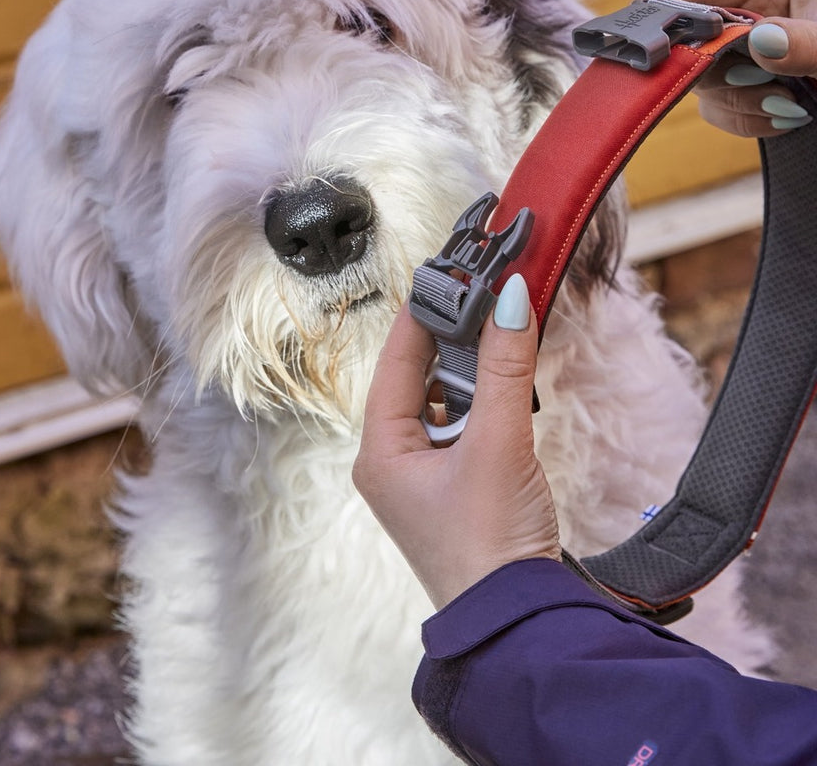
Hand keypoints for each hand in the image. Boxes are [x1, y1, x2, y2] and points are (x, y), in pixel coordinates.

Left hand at [353, 275, 559, 609]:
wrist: (519, 622)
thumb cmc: (489, 548)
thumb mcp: (497, 443)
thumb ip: (504, 369)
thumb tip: (511, 301)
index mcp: (380, 452)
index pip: (395, 361)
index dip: (419, 317)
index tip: (443, 277)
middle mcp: (394, 462)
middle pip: (417, 379)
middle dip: (451, 344)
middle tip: (481, 303)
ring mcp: (425, 477)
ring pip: (442, 402)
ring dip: (471, 375)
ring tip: (498, 342)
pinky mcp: (456, 488)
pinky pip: (462, 428)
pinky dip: (484, 405)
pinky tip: (506, 393)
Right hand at [643, 0, 816, 136]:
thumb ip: (808, 41)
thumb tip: (762, 42)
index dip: (659, 12)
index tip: (639, 43)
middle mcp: (748, 6)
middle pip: (687, 41)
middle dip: (713, 73)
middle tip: (756, 84)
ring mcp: (742, 45)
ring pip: (700, 82)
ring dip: (740, 102)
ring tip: (790, 106)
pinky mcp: (744, 79)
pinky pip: (719, 107)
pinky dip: (747, 119)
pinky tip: (785, 117)